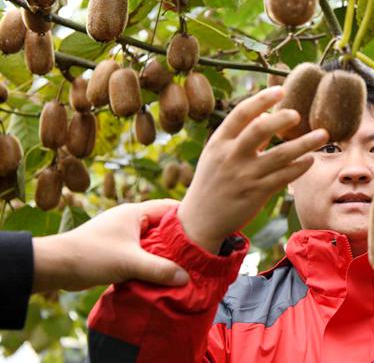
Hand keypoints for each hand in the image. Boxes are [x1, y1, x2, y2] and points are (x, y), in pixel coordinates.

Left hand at [32, 199, 188, 291]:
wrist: (56, 266)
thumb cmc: (92, 255)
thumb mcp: (130, 263)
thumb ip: (160, 269)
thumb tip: (186, 278)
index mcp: (134, 212)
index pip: (168, 208)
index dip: (187, 216)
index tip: (205, 228)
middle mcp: (129, 220)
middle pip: (162, 225)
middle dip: (178, 237)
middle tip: (198, 250)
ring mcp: (122, 235)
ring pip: (152, 241)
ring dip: (164, 252)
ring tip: (183, 264)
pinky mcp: (116, 250)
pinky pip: (141, 252)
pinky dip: (151, 261)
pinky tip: (161, 273)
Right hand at [177, 86, 328, 251]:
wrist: (201, 219)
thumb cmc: (212, 182)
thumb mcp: (216, 155)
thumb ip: (241, 135)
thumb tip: (269, 114)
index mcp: (219, 142)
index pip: (242, 113)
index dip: (263, 99)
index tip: (281, 90)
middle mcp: (231, 156)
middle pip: (260, 129)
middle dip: (282, 119)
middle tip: (298, 115)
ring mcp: (245, 176)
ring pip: (281, 155)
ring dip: (305, 143)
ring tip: (323, 135)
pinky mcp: (257, 194)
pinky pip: (284, 177)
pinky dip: (299, 167)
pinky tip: (310, 160)